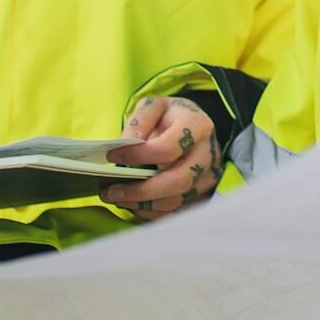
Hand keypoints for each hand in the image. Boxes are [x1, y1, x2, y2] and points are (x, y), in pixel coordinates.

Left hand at [102, 95, 222, 220]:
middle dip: (140, 191)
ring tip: (117, 198)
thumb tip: (126, 144)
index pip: (168, 148)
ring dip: (142, 205)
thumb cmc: (171, 117)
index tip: (111, 157)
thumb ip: (140, 120)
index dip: (138, 155)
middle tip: (111, 192)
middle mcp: (208, 154)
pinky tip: (133, 205)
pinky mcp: (203, 194)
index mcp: (198, 126)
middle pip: (178, 181)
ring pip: (177, 201)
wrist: (195, 127)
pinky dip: (152, 213)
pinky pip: (176, 212)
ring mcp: (208, 177)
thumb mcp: (155, 105)